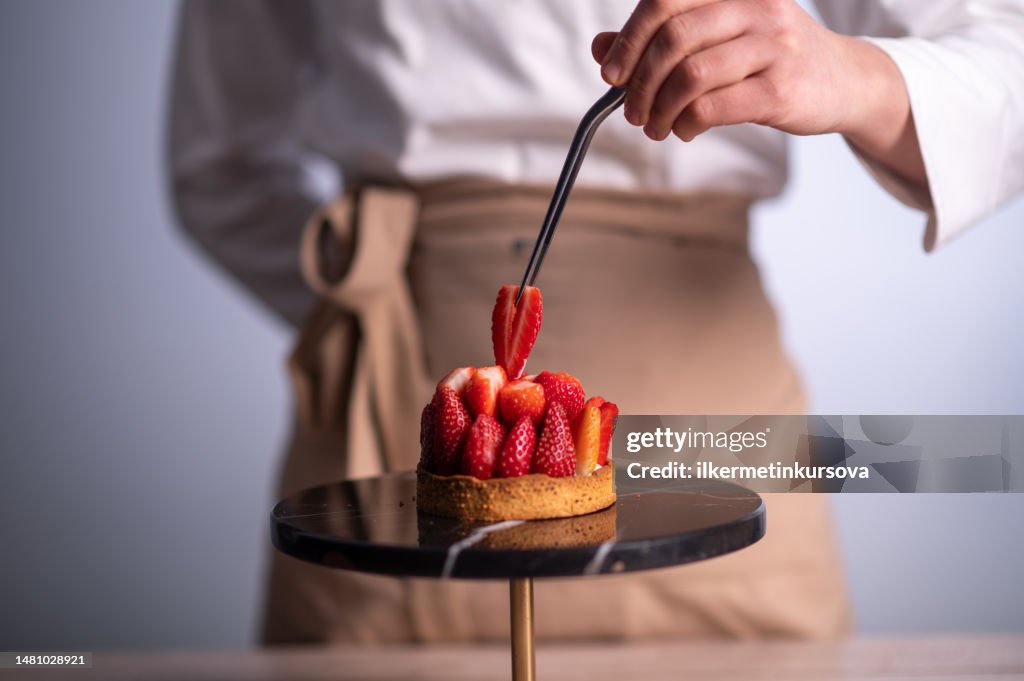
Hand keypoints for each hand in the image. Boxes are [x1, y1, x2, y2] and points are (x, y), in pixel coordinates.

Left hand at [592, 0, 925, 184]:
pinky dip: (686, 123)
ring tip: (655, 127)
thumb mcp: (718, 38)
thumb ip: (660, 40)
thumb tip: (601, 48)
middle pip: (673, 38)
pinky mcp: (780, 89)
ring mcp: (772, 47)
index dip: (629, 39)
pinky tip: (684, 130)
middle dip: (639, 82)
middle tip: (632, 112)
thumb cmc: (769, 58)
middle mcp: (754, 9)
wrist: (843, 80)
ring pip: (690, 75)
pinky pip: (714, 107)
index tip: (612, 74)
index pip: (665, 2)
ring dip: (659, 110)